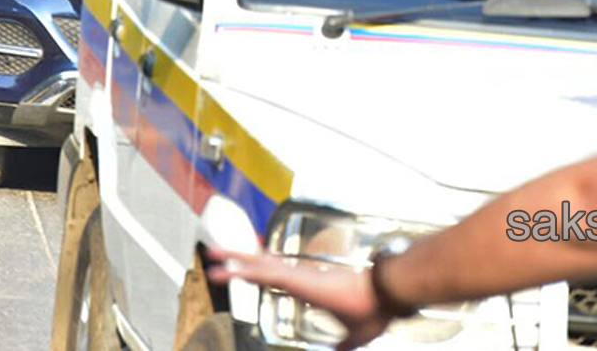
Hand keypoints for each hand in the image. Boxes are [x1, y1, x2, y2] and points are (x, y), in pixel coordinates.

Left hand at [204, 247, 391, 350]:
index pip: (277, 274)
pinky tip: (228, 266)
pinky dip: (245, 268)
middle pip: (261, 265)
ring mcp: (298, 275)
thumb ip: (342, 345)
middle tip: (214, 256)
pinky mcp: (298, 279)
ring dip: (233, 260)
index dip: (258, 270)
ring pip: (258, 264)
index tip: (242, 268)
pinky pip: (265, 272)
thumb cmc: (375, 310)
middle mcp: (300, 276)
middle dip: (236, 260)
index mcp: (310, 286)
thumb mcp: (354, 336)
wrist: (386, 294)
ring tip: (210, 255)